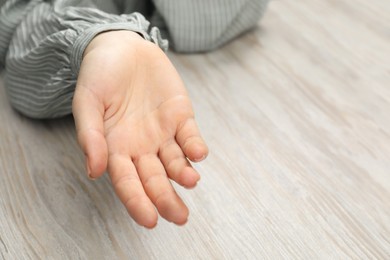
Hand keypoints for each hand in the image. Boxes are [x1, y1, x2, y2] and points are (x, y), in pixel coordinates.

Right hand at [72, 31, 207, 227]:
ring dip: (184, 174)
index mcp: (116, 147)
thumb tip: (94, 171)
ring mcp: (163, 133)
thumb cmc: (99, 75)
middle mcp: (142, 146)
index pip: (127, 182)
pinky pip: (191, 137)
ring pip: (176, 163)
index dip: (137, 202)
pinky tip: (198, 154)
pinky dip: (196, 146)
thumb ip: (90, 135)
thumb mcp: (87, 101)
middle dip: (167, 200)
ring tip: (190, 180)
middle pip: (155, 180)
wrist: (122, 47)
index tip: (150, 220)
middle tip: (180, 217)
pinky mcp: (182, 116)